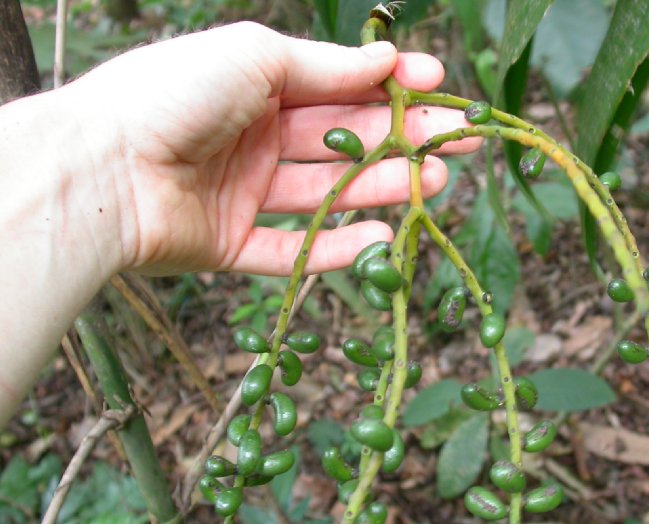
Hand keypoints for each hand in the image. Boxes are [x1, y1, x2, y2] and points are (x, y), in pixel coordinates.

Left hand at [64, 21, 479, 275]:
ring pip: (327, 193)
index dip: (388, 86)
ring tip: (434, 185)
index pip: (337, 85)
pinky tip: (385, 236)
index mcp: (254, 86)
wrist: (101, 168)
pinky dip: (340, 247)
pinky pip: (294, 249)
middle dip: (401, 139)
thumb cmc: (171, 94)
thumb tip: (387, 58)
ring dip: (382, 189)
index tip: (438, 86)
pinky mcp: (231, 245)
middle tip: (456, 143)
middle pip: (341, 140)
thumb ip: (325, 66)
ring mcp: (243, 193)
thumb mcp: (256, 57)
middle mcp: (252, 138)